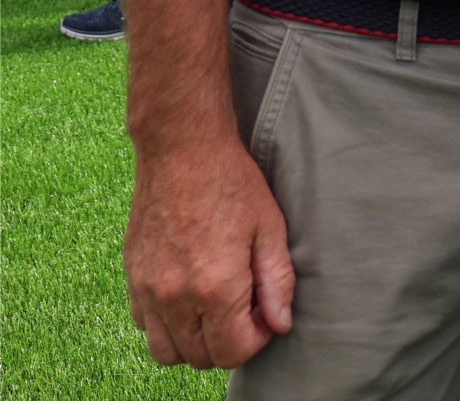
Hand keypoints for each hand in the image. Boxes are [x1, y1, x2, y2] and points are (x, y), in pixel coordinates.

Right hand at [123, 134, 294, 368]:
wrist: (182, 150)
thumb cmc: (232, 182)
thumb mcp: (270, 228)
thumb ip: (277, 281)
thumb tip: (280, 323)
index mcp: (214, 287)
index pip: (232, 351)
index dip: (257, 340)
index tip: (266, 313)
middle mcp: (173, 298)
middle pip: (200, 357)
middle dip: (229, 342)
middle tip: (246, 306)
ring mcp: (147, 290)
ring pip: (167, 351)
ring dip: (195, 341)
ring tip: (217, 306)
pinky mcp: (131, 278)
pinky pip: (145, 326)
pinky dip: (167, 324)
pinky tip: (189, 294)